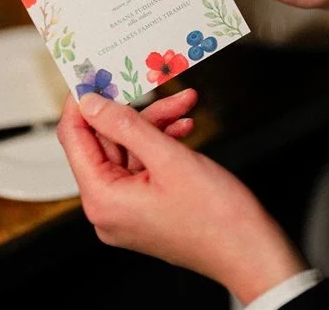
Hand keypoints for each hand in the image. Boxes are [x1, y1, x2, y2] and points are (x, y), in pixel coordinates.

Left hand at [58, 91, 305, 304]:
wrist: (254, 253)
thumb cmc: (217, 217)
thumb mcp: (168, 157)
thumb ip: (125, 125)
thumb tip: (90, 104)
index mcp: (102, 199)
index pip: (74, 138)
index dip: (81, 103)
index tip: (93, 76)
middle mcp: (107, 209)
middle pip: (105, 142)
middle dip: (136, 112)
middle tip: (155, 86)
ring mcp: (126, 210)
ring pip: (129, 149)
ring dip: (155, 125)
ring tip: (183, 105)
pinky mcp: (145, 208)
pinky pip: (143, 165)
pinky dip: (161, 144)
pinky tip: (184, 128)